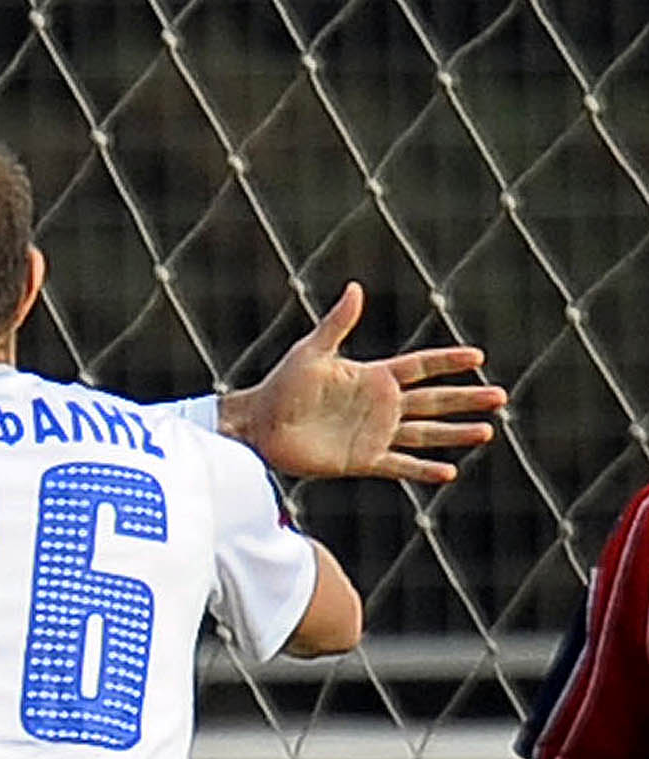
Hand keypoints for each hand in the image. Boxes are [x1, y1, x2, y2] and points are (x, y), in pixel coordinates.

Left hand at [225, 283, 504, 484]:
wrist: (259, 426)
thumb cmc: (281, 386)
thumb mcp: (312, 352)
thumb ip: (337, 324)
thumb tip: (355, 288)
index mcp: (373, 377)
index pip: (421, 366)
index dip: (448, 362)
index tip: (478, 357)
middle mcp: (380, 405)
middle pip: (433, 400)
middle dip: (466, 399)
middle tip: (500, 397)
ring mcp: (373, 434)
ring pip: (424, 433)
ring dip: (454, 433)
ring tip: (486, 432)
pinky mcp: (361, 460)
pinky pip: (399, 465)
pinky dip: (422, 469)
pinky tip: (449, 471)